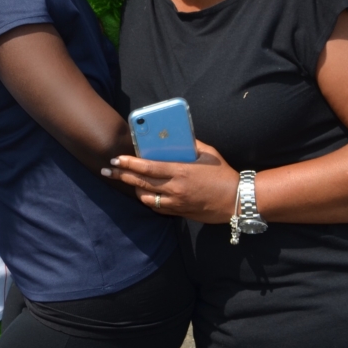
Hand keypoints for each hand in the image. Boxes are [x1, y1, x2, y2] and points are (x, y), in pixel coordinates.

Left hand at [101, 139, 238, 223]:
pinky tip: (143, 193)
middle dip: (121, 175)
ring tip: (126, 180)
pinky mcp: (180, 213)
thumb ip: (190, 144)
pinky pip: (157, 207)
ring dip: (134, 188)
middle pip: (140, 182)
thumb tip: (175, 135)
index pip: (147, 167)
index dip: (128, 163)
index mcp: (180, 171)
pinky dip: (147, 200)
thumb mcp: (208, 153)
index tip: (116, 158)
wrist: (239, 201)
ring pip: (145, 197)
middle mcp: (175, 188)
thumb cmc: (224, 174)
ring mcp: (176, 203)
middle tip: (108, 170)